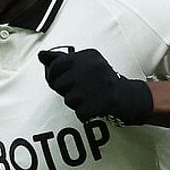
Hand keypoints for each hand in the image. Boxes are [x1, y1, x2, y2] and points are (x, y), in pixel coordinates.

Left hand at [37, 49, 152, 125]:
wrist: (128, 96)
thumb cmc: (101, 80)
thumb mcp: (84, 64)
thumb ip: (61, 60)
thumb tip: (40, 55)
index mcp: (87, 56)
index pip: (56, 66)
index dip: (55, 77)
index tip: (64, 80)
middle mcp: (92, 67)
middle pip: (59, 84)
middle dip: (66, 91)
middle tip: (81, 91)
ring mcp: (98, 84)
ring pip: (69, 100)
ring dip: (77, 103)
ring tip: (90, 98)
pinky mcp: (102, 101)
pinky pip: (80, 113)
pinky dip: (85, 114)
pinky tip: (95, 107)